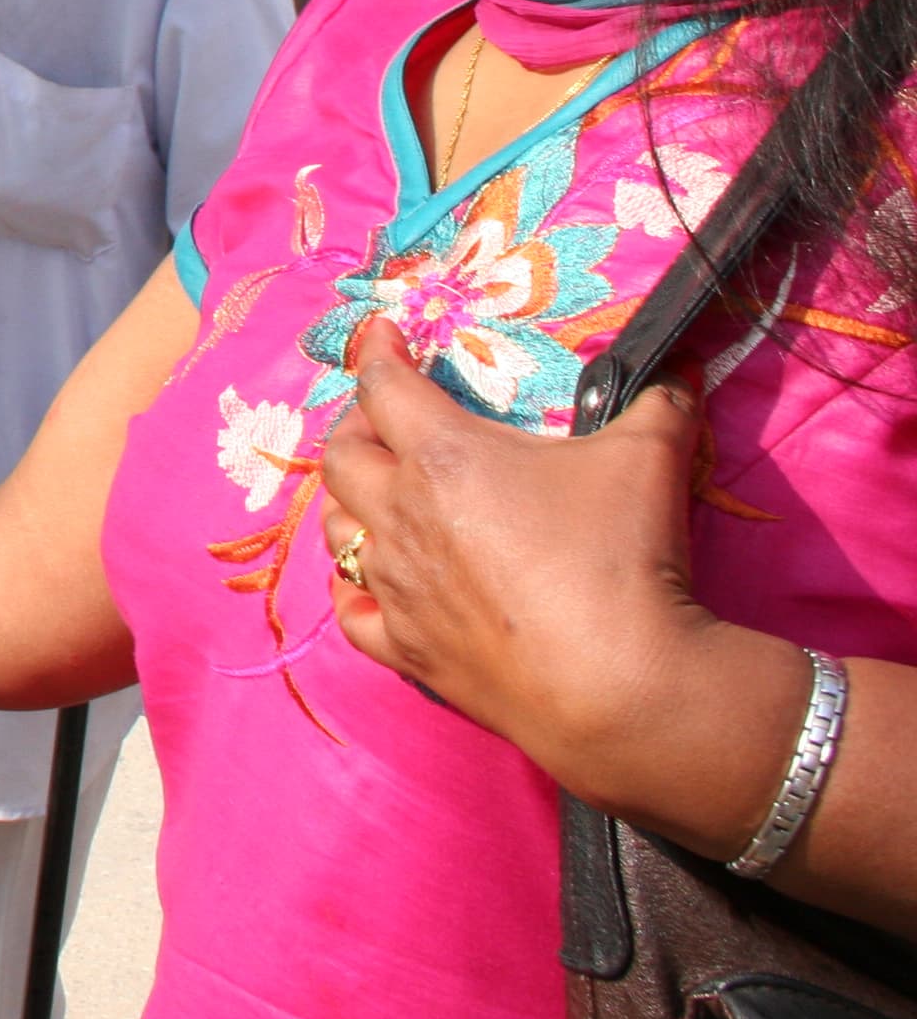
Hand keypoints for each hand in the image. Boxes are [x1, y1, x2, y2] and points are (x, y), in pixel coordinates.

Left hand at [320, 319, 710, 793]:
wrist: (620, 684)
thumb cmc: (620, 556)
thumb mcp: (649, 458)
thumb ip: (658, 403)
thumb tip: (680, 369)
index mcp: (442, 457)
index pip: (384, 386)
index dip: (376, 351)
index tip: (380, 334)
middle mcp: (401, 516)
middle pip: (343, 456)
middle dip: (357, 426)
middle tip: (384, 419)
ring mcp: (397, 587)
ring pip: (337, 529)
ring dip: (350, 502)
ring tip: (375, 492)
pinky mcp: (406, 649)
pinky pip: (352, 611)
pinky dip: (353, 588)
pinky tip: (367, 582)